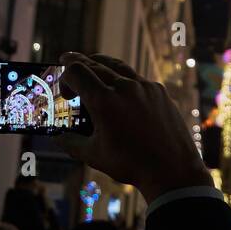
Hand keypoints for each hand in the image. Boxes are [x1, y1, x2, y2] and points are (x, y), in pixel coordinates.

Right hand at [56, 53, 211, 204]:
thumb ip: (70, 143)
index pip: (76, 71)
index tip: (65, 92)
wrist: (173, 168)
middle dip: (77, 63)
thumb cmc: (131, 164)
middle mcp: (124, 87)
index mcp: (104, 101)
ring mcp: (144, 86)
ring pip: (117, 65)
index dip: (64, 76)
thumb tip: (57, 137)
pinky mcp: (159, 91)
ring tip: (92, 63)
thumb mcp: (94, 155)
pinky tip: (120, 87)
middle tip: (67, 60)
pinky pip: (136, 78)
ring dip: (100, 63)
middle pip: (95, 64)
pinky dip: (123, 77)